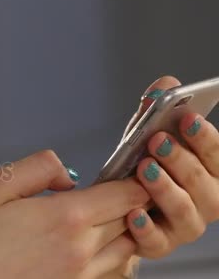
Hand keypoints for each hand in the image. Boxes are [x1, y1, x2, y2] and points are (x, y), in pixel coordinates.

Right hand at [0, 150, 149, 278]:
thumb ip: (39, 167)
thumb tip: (68, 174)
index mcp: (66, 218)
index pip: (127, 194)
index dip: (133, 179)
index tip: (128, 172)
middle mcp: (81, 251)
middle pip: (130, 221)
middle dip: (127, 202)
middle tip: (108, 192)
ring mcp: (79, 277)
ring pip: (125, 250)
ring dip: (119, 230)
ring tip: (95, 218)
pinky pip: (106, 271)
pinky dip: (105, 255)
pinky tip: (78, 245)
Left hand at [123, 76, 218, 257]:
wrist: (119, 205)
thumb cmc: (142, 166)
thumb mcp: (148, 135)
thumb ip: (158, 112)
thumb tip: (167, 85)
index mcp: (211, 172)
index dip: (205, 137)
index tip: (187, 118)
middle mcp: (206, 201)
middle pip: (203, 183)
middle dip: (181, 160)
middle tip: (157, 141)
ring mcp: (185, 225)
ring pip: (184, 211)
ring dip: (165, 189)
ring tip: (143, 169)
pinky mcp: (160, 244)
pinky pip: (156, 242)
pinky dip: (145, 229)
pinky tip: (132, 213)